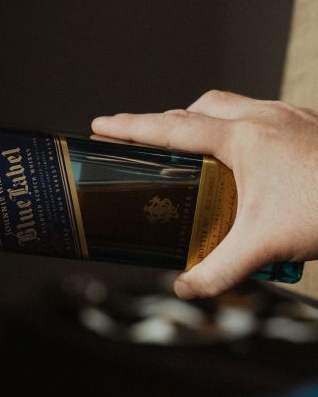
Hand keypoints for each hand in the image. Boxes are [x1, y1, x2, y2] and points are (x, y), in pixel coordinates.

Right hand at [92, 90, 317, 298]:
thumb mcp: (264, 245)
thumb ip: (218, 270)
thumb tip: (186, 287)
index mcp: (242, 138)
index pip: (171, 128)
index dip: (131, 128)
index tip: (101, 125)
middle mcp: (264, 119)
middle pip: (202, 108)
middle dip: (171, 123)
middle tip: (151, 147)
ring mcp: (291, 119)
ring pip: (236, 109)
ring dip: (212, 127)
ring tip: (204, 162)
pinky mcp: (312, 129)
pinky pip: (266, 121)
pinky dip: (247, 137)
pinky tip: (255, 171)